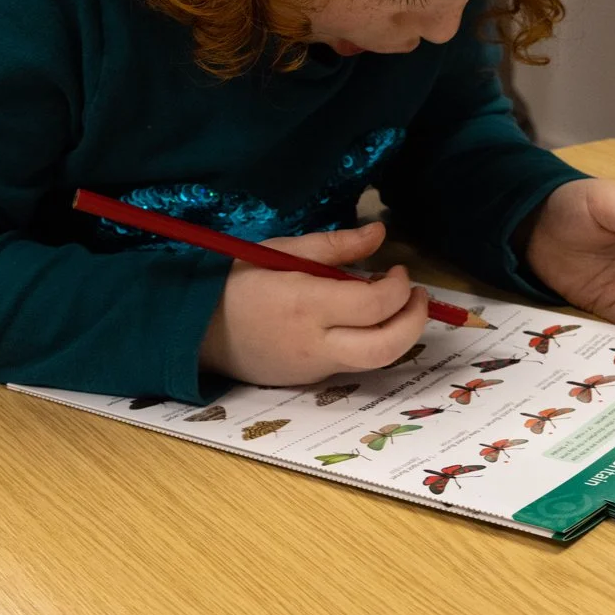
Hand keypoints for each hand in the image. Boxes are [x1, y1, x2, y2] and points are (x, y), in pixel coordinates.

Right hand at [197, 222, 428, 385]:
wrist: (196, 332)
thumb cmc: (237, 283)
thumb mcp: (280, 251)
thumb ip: (334, 245)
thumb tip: (379, 233)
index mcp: (306, 304)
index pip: (374, 304)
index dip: (399, 286)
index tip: (398, 269)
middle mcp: (315, 343)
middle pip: (387, 346)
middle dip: (415, 321)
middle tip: (418, 296)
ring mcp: (313, 368)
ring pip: (375, 362)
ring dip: (399, 335)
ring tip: (398, 307)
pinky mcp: (310, 380)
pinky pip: (352, 365)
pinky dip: (371, 343)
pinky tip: (364, 322)